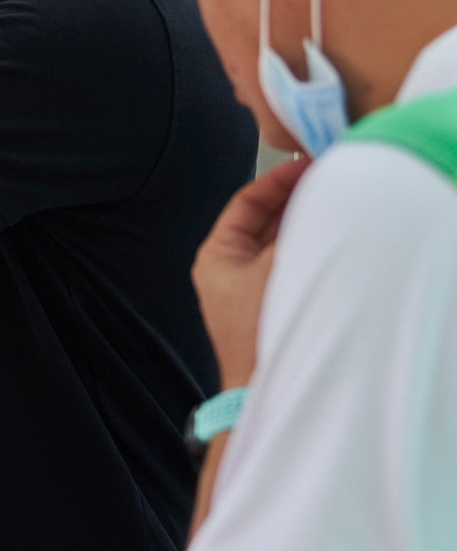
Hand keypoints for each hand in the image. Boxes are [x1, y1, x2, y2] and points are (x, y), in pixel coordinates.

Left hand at [191, 157, 312, 388]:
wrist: (262, 385)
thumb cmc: (256, 330)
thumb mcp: (275, 269)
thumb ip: (293, 233)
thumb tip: (316, 201)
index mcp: (216, 254)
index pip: (245, 202)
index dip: (276, 180)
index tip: (305, 164)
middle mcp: (229, 267)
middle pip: (265, 219)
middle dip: (296, 199)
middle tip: (328, 179)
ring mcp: (250, 285)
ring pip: (280, 240)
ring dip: (304, 222)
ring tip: (334, 201)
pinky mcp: (271, 301)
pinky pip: (290, 263)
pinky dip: (308, 247)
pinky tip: (331, 235)